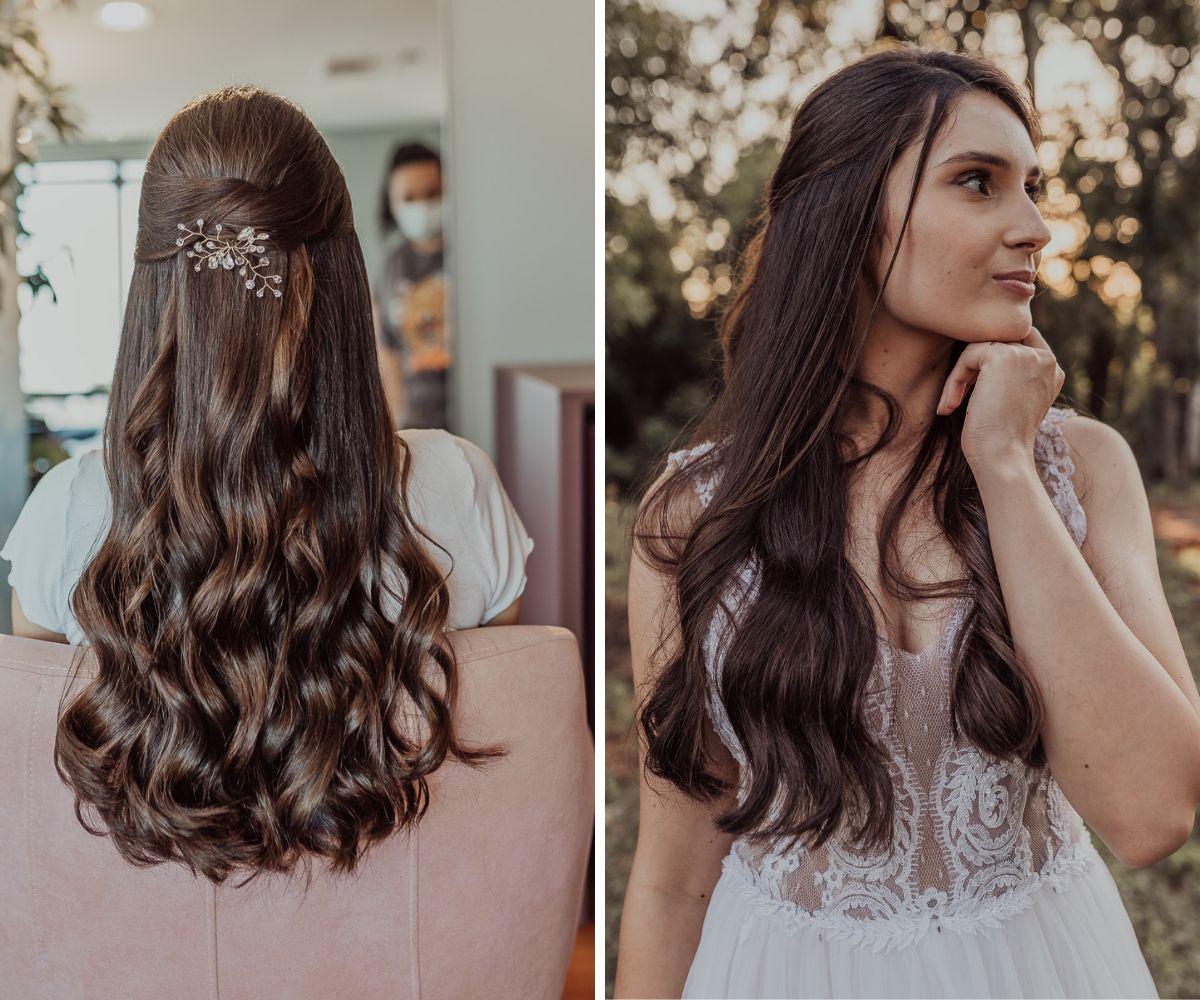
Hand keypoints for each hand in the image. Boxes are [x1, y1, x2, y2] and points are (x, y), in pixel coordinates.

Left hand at [935, 326, 1064, 467]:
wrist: (1002, 458)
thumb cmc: (1000, 440)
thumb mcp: (1012, 402)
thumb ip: (1010, 375)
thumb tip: (981, 354)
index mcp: (1053, 370)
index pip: (1020, 341)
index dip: (991, 355)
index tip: (973, 386)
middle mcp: (1046, 359)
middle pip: (998, 341)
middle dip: (972, 365)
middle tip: (957, 396)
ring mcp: (1027, 356)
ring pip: (980, 348)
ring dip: (959, 376)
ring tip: (951, 404)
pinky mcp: (1003, 357)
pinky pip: (967, 356)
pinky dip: (954, 380)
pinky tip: (950, 406)